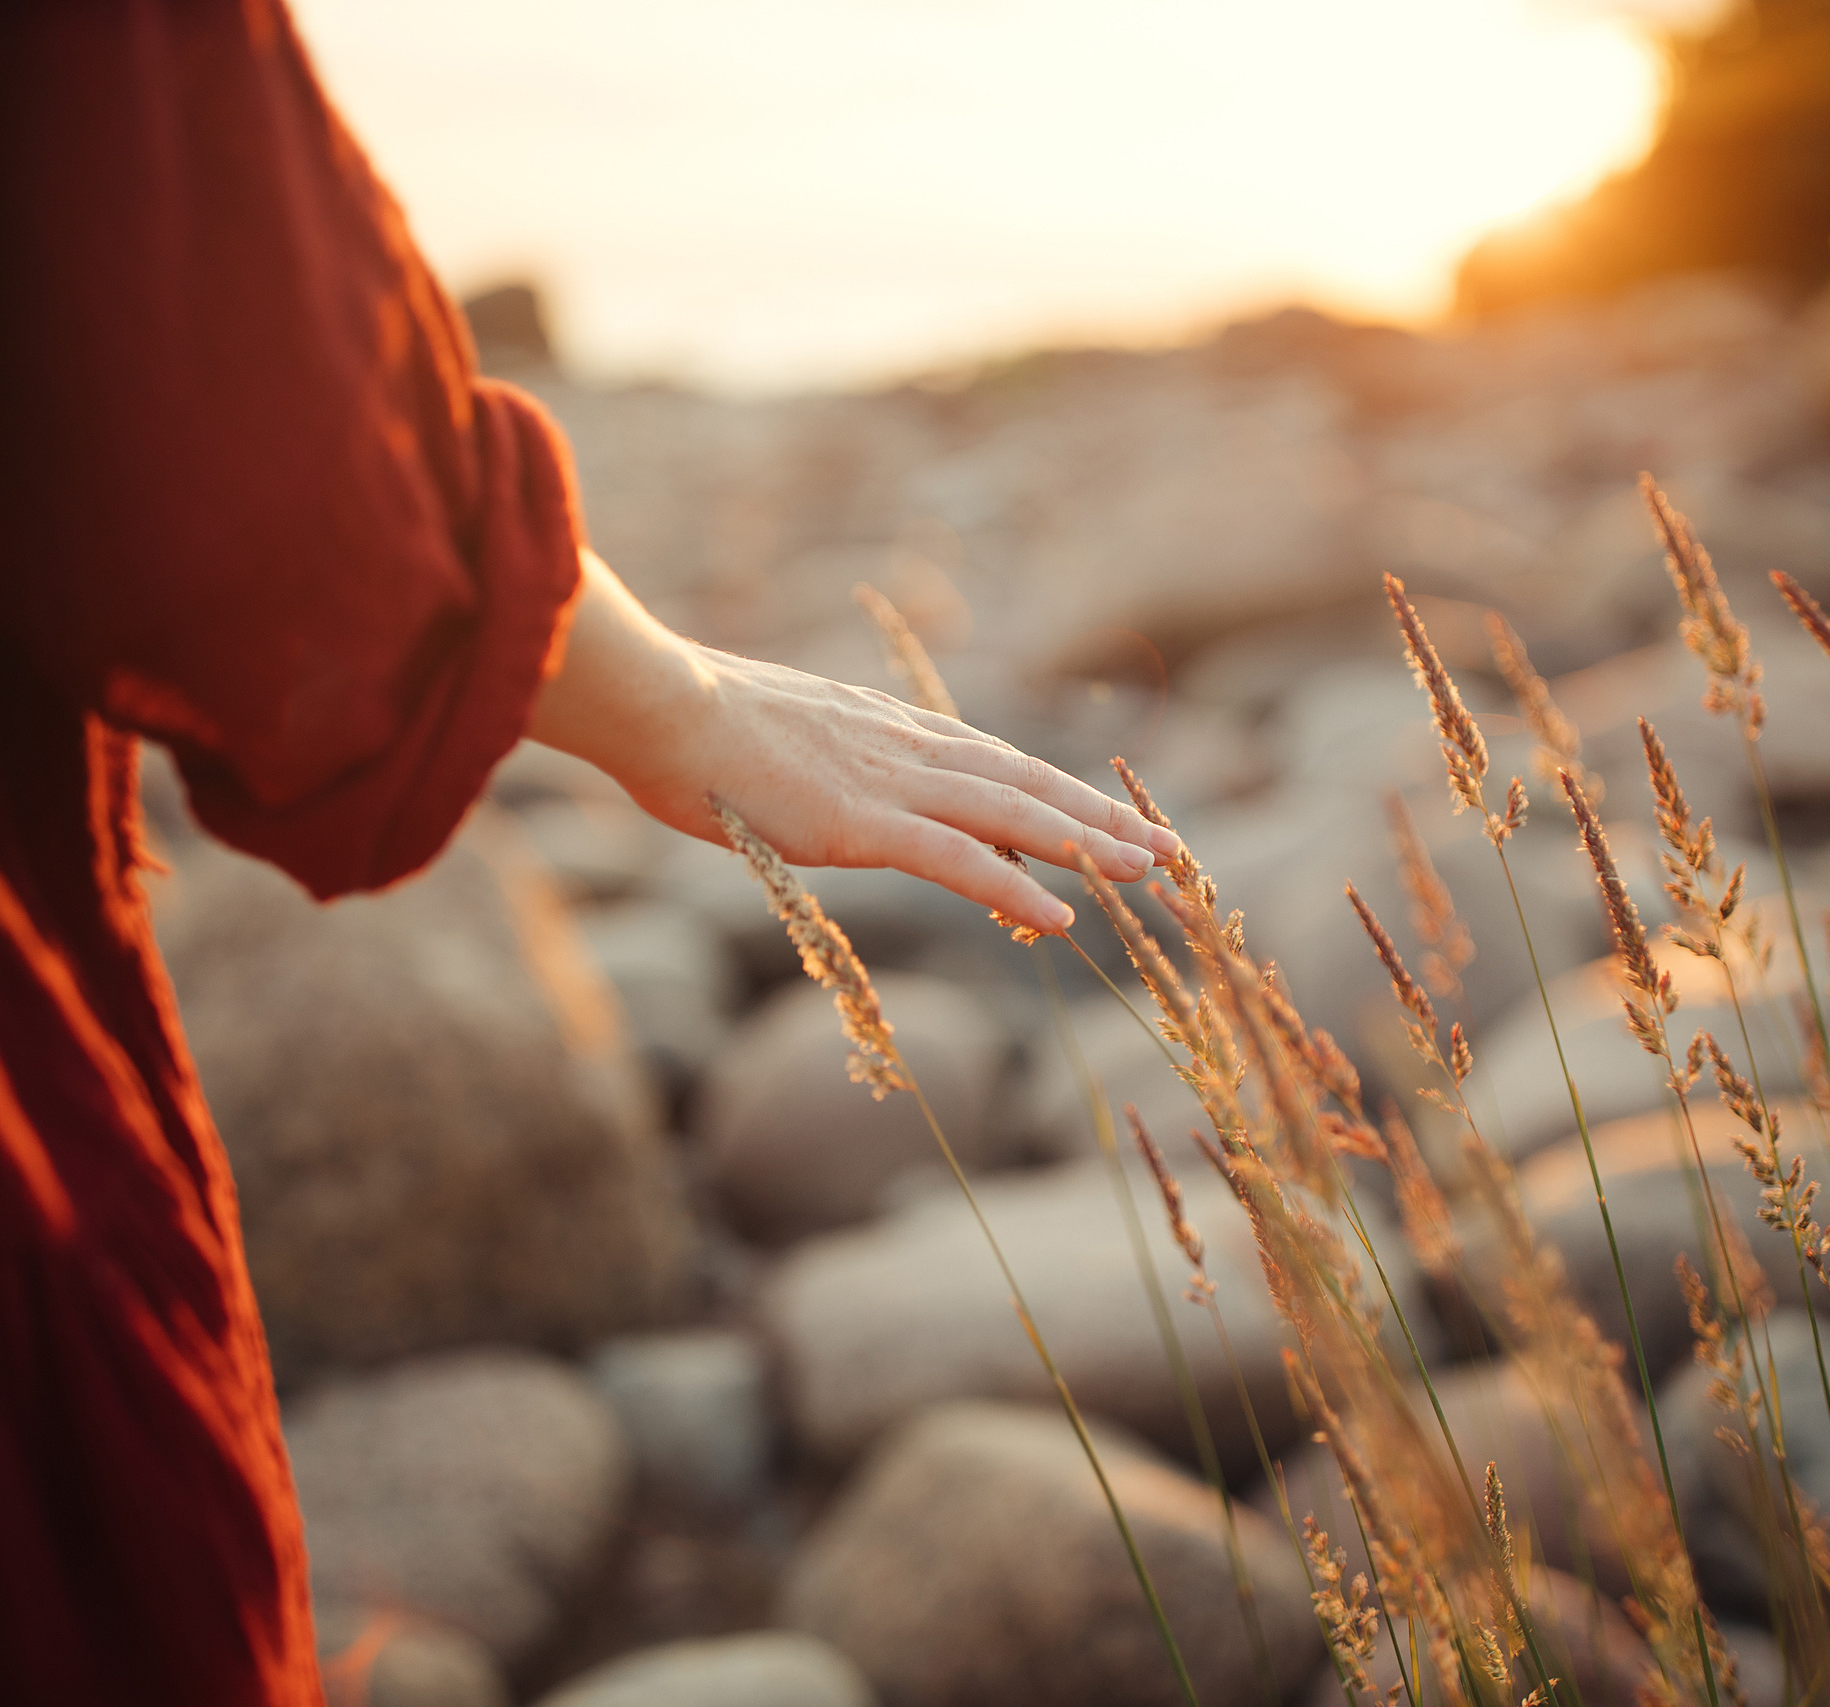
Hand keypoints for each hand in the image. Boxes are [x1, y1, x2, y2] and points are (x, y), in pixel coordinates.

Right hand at [527, 553, 1178, 934]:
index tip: (1115, 816)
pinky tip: (1060, 917)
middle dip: (1105, 818)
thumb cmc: (694, 728)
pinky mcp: (860, 823)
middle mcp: (907, 749)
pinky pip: (956, 859)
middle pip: (1030, 783)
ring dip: (1088, 846)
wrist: (656, 704)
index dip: (1064, 792)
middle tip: (1172, 852)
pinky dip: (1015, 886)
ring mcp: (889, 784)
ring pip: (1015, 814)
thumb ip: (822, 769)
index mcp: (890, 732)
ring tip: (1150, 874)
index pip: (999, 763)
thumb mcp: (780, 743)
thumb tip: (826, 794)